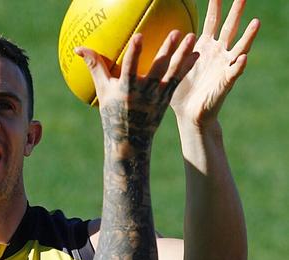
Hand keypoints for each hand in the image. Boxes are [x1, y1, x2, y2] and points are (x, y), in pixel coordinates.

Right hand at [75, 31, 198, 151]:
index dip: (134, 52)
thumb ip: (94, 66)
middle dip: (167, 50)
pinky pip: (178, 80)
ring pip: (172, 72)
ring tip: (191, 37)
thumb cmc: (112, 113)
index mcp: (126, 89)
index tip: (139, 36)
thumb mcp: (102, 90)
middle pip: (157, 68)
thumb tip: (78, 48)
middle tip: (176, 33)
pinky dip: (187, 67)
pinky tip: (196, 53)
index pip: (130, 68)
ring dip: (183, 54)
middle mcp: (144, 92)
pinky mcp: (166, 98)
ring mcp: (158, 96)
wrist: (130, 139)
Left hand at [170, 0, 260, 126]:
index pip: (212, 21)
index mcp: (204, 47)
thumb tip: (138, 36)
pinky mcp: (225, 83)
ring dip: (248, 36)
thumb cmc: (178, 89)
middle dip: (236, 12)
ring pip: (240, 47)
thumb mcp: (169, 66)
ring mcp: (224, 67)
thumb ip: (163, 50)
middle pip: (229, 28)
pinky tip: (242, 58)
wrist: (188, 114)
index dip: (215, 6)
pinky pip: (234, 73)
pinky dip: (239, 66)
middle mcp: (218, 53)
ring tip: (255, 23)